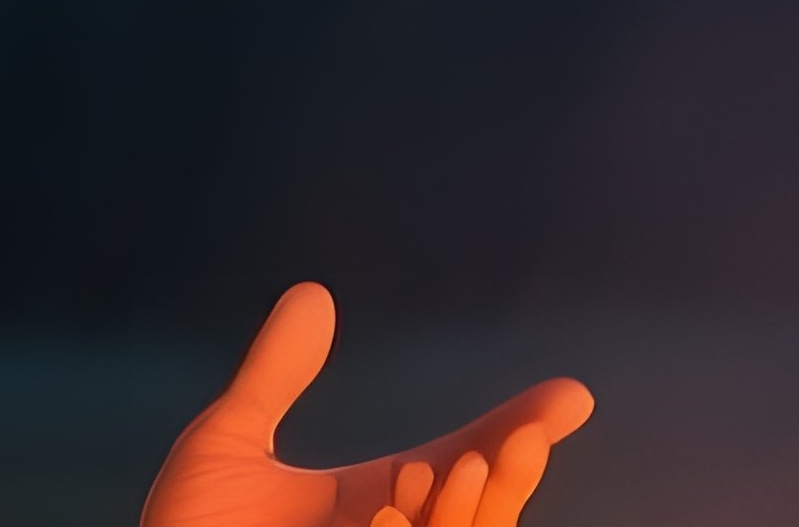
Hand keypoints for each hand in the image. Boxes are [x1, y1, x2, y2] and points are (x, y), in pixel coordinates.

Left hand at [140, 283, 592, 526]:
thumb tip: (314, 294)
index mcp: (373, 508)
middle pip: (479, 515)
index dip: (515, 431)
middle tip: (525, 436)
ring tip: (462, 467)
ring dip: (471, 518)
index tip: (571, 395)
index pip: (461, 465)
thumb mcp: (226, 450)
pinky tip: (393, 517)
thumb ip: (274, 376)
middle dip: (511, 477)